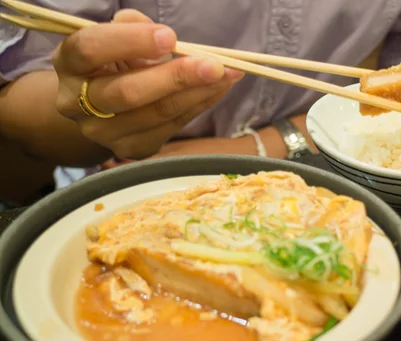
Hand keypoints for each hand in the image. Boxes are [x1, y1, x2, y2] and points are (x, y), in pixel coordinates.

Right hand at [52, 9, 242, 159]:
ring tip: (230, 74)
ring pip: (157, 113)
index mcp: (68, 64)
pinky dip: (200, 105)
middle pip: (127, 92)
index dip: (130, 42)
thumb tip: (161, 36)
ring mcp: (103, 132)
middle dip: (176, 77)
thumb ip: (133, 28)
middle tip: (215, 65)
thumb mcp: (116, 37)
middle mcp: (77, 104)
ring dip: (199, 92)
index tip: (169, 36)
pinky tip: (220, 88)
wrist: (99, 105)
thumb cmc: (113, 61)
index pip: (90, 49)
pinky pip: (172, 126)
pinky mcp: (131, 149)